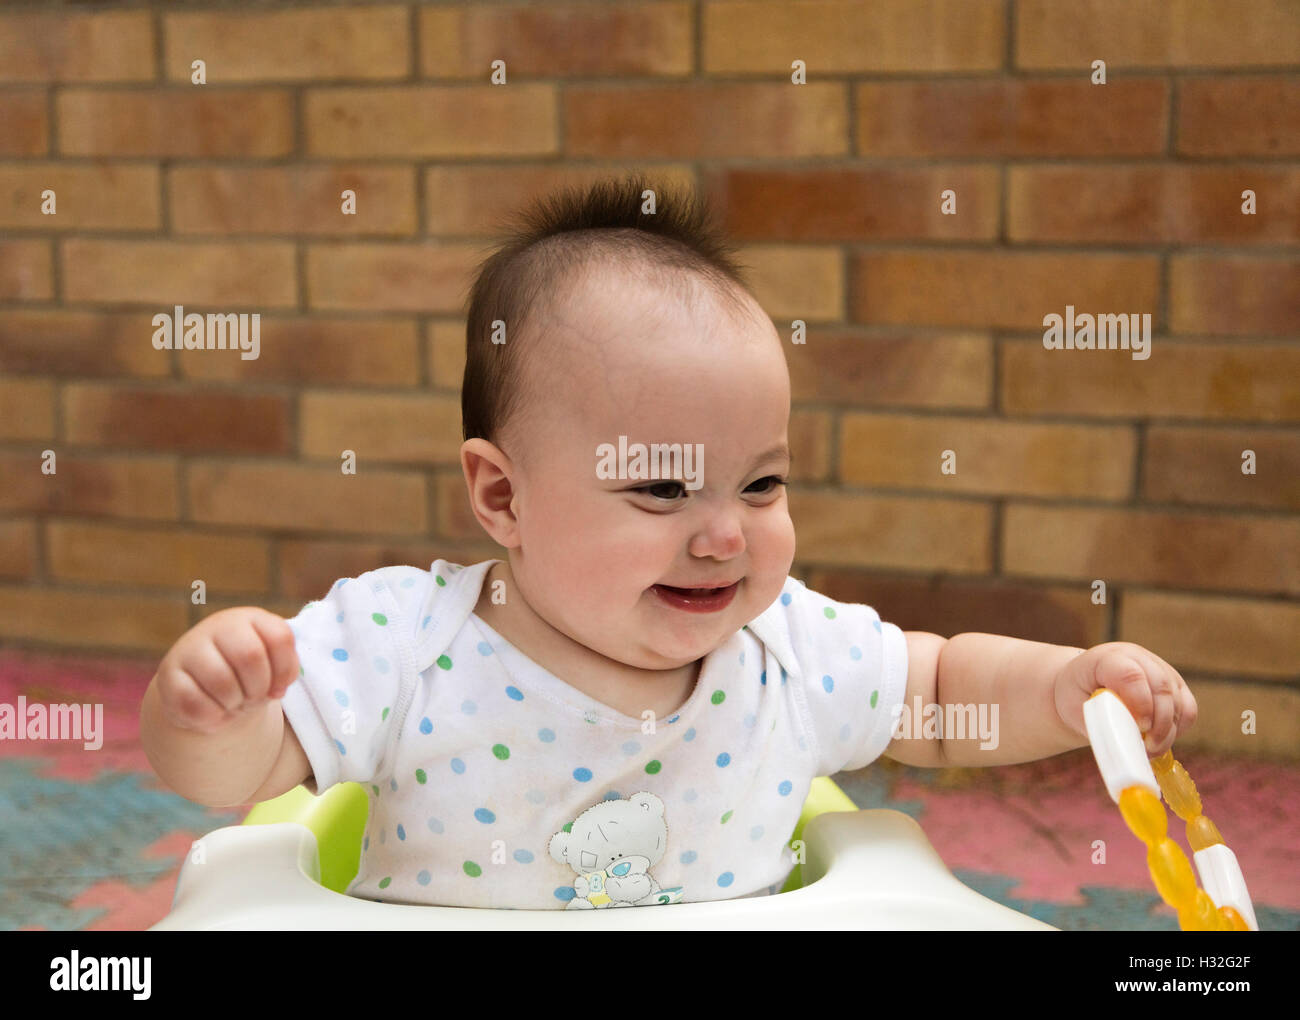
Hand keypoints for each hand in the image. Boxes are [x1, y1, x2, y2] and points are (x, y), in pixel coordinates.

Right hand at [153, 607, 298, 733]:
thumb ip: (284, 670)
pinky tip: (214, 712)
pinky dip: (213, 717)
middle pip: (251, 656)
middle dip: (258, 688)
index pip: (279, 637)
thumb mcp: (271, 667)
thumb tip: (277, 687)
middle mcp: (217, 626)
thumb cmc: (246, 677)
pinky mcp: (168, 677)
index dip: (285, 669)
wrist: (204, 692)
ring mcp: (189, 649)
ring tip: (233, 703)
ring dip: (235, 703)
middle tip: (253, 697)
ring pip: (222, 681)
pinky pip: (195, 704)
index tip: (279, 686)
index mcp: (249, 619)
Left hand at [1054, 641, 1196, 755]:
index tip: (1139, 727)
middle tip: (1148, 748)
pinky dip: (1179, 729)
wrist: (1082, 685)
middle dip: (1160, 723)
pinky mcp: (1174, 684)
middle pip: (1161, 687)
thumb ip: (1098, 725)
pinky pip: (1188, 709)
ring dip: (1169, 731)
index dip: (1139, 702)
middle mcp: (1137, 658)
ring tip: (1149, 749)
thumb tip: (1124, 746)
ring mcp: (1159, 668)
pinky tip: (1160, 740)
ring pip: (1179, 700)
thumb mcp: (1075, 709)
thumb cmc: (1076, 697)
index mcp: (1107, 658)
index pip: (1130, 674)